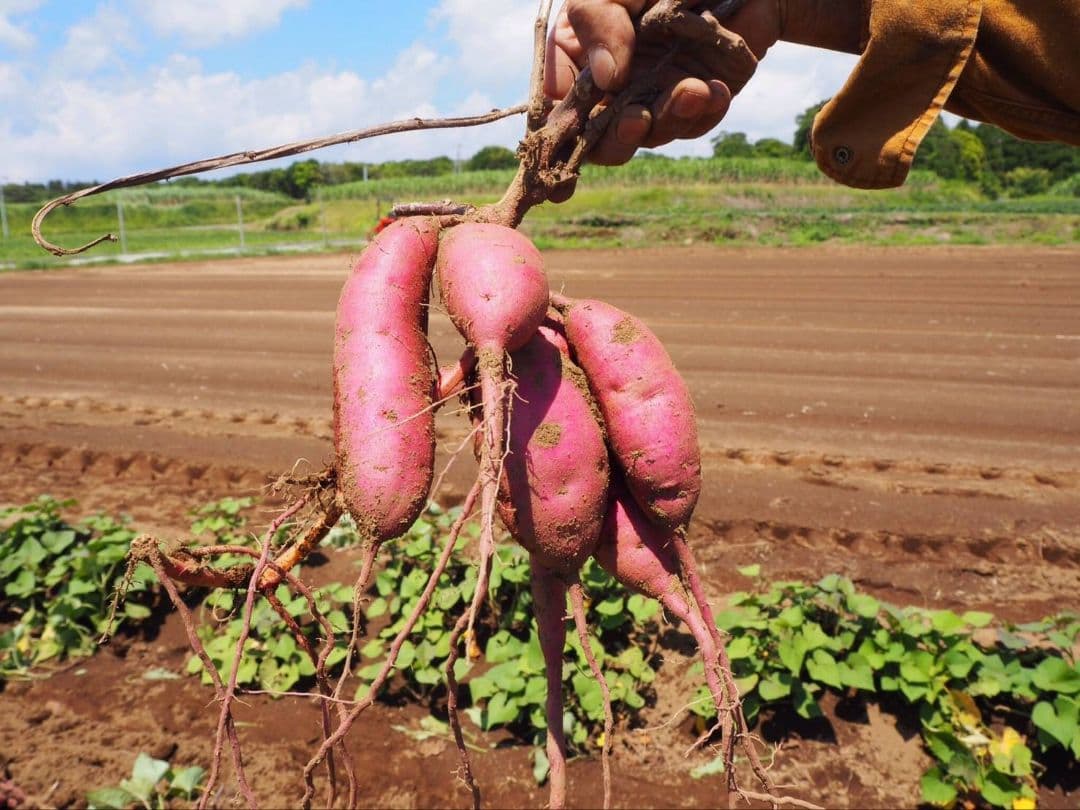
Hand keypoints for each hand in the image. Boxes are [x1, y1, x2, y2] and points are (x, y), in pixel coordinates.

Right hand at [544, 0, 780, 164]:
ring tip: (693, 90)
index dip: (565, 130)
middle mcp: (617, 85)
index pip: (562, 110)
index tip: (579, 130)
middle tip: (638, 120)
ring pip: (655, 133)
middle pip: (604, 138)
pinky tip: (714, 89)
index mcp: (581, 58)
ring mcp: (657, 93)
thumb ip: (596, 23)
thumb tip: (606, 79)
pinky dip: (706, 109)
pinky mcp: (699, 95)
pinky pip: (698, 119)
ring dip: (670, 118)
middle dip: (620, 136)